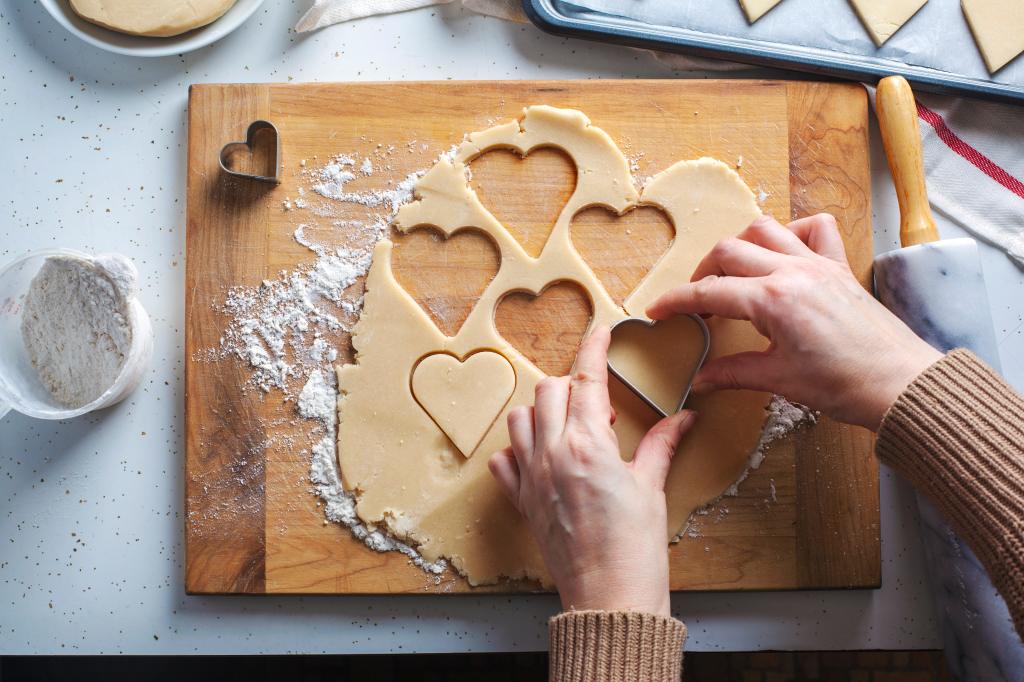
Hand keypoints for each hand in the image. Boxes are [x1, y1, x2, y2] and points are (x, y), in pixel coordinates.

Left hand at [488, 326, 694, 616]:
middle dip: (572, 385)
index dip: (593, 348)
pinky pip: (504, 462)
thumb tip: (683, 418)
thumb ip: (661, 445)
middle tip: (598, 405)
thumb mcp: (651, 488)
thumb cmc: (635, 550)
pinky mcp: (523, 502)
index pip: (586, 379)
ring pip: (520, 419)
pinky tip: (541, 456)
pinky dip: (517, 451)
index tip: (600, 331)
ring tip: (570, 427)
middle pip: (548, 390)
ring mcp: (532, 477)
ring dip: (542, 412)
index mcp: (588, 444)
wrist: (610, 598)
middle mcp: (553, 454)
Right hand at [647, 214, 941, 430]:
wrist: (901, 384)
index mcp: (773, 301)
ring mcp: (818, 264)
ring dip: (739, 245)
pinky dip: (792, 232)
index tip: (657, 311)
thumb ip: (734, 373)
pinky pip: (814, 228)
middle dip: (702, 273)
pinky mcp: (840, 266)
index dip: (676, 302)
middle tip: (696, 302)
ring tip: (732, 273)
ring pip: (764, 228)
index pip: (709, 293)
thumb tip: (701, 379)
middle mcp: (793, 272)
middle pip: (728, 251)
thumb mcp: (780, 380)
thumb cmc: (845, 386)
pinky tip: (782, 255)